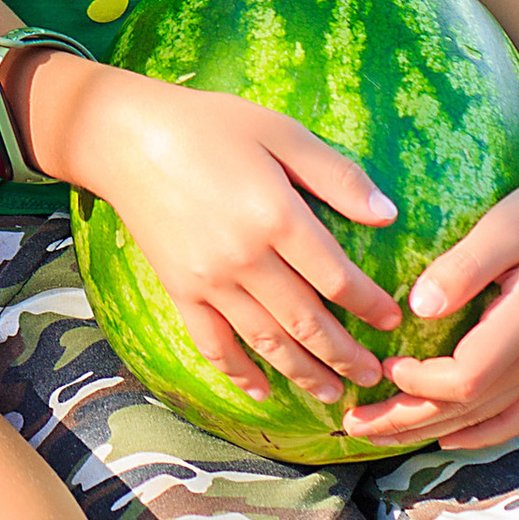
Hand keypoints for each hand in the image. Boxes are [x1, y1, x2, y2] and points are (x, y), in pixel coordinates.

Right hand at [47, 63, 404, 409]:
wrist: (126, 136)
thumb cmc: (209, 125)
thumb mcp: (280, 131)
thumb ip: (335, 174)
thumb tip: (387, 214)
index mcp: (277, 217)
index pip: (338, 279)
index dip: (370, 306)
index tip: (392, 321)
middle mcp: (246, 259)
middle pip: (308, 323)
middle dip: (347, 356)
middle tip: (376, 375)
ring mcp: (209, 281)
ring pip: (268, 343)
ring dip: (306, 374)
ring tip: (334, 394)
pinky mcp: (180, 290)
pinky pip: (213, 345)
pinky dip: (240, 374)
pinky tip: (263, 392)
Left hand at [337, 158, 518, 452]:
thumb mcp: (507, 224)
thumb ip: (464, 266)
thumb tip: (417, 308)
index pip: (465, 379)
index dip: (418, 382)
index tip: (382, 363)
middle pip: (467, 410)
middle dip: (406, 420)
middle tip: (352, 424)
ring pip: (486, 421)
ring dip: (429, 430)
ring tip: (379, 433)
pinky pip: (515, 418)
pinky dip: (478, 433)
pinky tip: (446, 436)